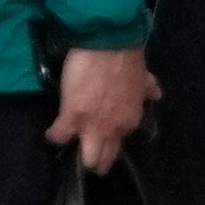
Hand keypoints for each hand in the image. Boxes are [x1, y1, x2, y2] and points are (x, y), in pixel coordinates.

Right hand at [51, 45, 153, 172]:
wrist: (109, 42)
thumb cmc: (126, 57)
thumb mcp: (142, 77)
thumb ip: (147, 90)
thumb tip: (154, 95)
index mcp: (130, 120)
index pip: (118, 144)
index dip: (107, 142)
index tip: (101, 137)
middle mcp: (115, 129)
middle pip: (104, 159)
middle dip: (95, 161)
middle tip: (87, 157)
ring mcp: (93, 125)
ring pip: (88, 158)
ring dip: (78, 155)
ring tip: (69, 150)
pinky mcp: (71, 116)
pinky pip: (59, 136)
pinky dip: (54, 135)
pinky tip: (51, 134)